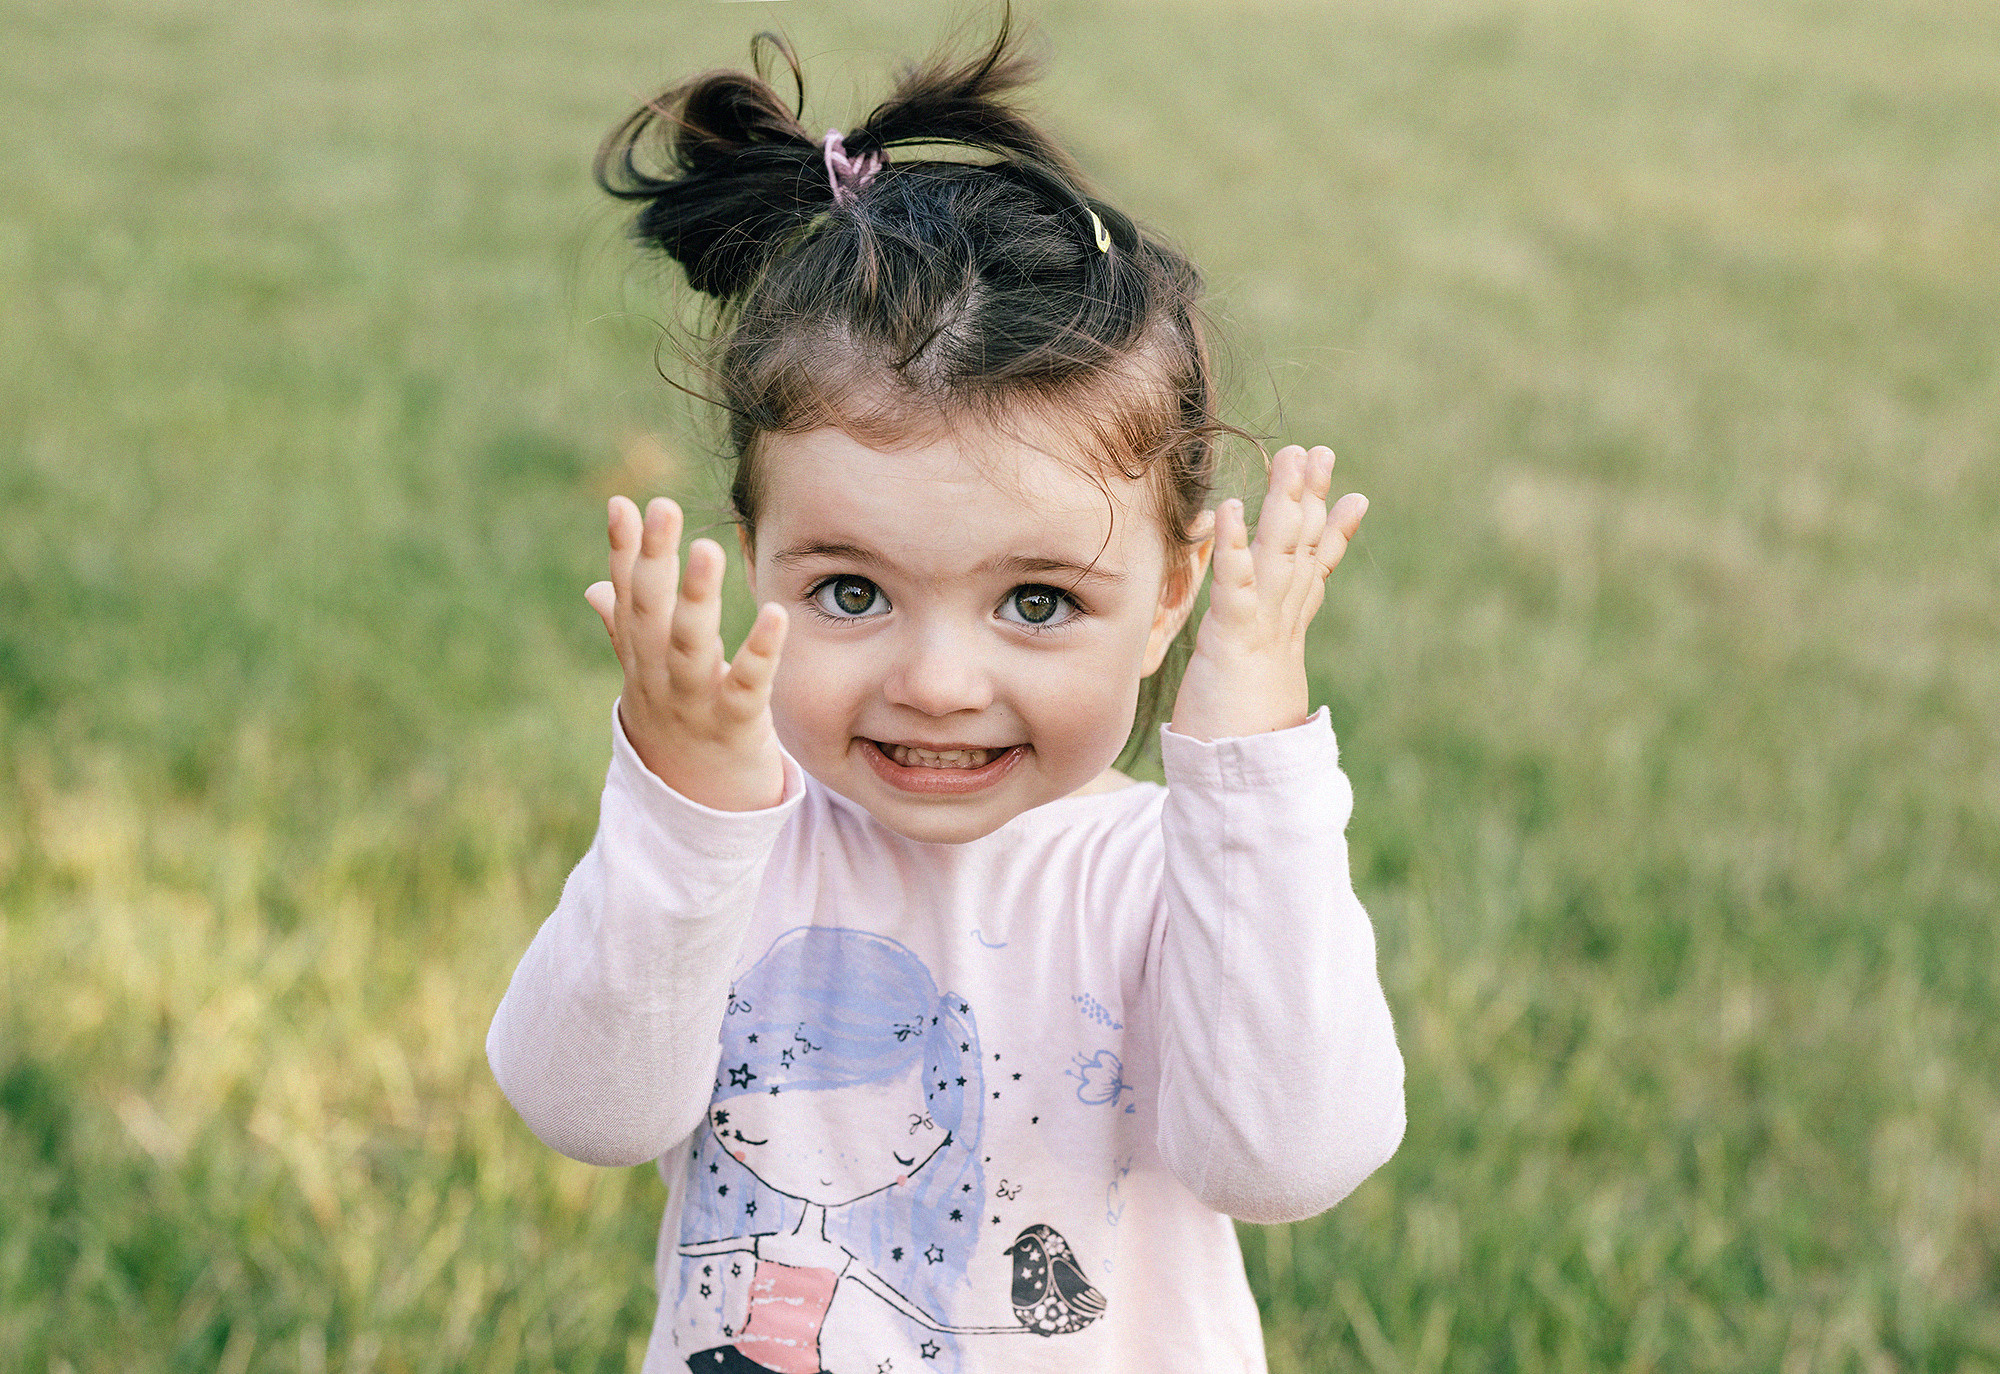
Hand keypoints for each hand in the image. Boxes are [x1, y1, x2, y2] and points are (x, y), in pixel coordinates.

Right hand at [584, 496, 788, 810]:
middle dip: (653, 559)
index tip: (622, 503)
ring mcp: (693, 704)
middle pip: (651, 612)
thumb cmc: (678, 728)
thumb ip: (625, 630)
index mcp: (640, 659)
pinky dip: (761, 652)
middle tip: (663, 507)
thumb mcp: (648, 679)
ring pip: (689, 646)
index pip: (627, 597)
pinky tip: (776, 615)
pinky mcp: (734, 728)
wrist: (697, 811)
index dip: (623, 552)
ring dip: (696, 597)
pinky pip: (747, 687)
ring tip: (708, 549)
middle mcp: (658, 677)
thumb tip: (594, 587)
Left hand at [1169, 445, 1365, 741]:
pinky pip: (1234, 584)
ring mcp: (1261, 629)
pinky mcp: (1234, 640)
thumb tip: (1279, 688)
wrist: (1240, 783)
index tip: (1355, 497)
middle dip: (1312, 499)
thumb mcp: (1254, 701)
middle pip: (1303, 550)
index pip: (1314, 575)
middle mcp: (1281, 626)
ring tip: (1292, 457)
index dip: (1334, 534)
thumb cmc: (1236, 748)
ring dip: (1286, 503)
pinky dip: (1234, 544)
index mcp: (1285, 637)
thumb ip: (1262, 679)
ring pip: (1280, 554)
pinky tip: (1232, 507)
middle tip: (1319, 451)